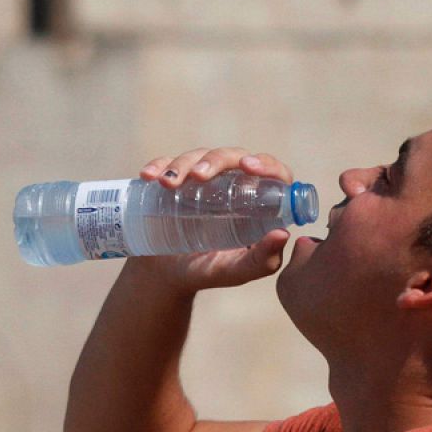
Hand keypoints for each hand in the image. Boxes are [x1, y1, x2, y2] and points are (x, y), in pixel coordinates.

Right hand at [130, 148, 294, 294]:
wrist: (165, 274)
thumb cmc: (207, 271)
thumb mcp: (235, 271)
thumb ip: (262, 260)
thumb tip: (283, 232)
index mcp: (255, 202)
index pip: (270, 173)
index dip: (265, 164)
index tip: (248, 167)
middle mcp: (231, 184)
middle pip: (231, 157)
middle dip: (214, 161)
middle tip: (198, 176)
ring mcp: (200, 180)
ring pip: (197, 156)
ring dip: (182, 164)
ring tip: (166, 185)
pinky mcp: (173, 180)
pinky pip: (167, 162)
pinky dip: (158, 165)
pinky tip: (148, 177)